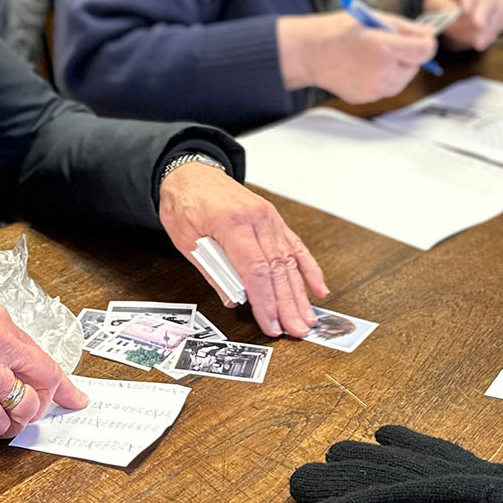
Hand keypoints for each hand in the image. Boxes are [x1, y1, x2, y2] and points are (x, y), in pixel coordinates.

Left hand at [158, 162, 328, 337]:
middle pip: (278, 268)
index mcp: (232, 222)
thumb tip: (235, 299)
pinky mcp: (273, 219)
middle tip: (297, 330)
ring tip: (308, 319)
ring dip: (300, 293)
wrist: (189, 172)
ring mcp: (269, 217)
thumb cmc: (184, 202)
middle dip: (288, 304)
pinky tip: (318, 288)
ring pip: (289, 260)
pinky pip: (295, 246)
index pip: (256, 269)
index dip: (266, 301)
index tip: (271, 324)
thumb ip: (213, 271)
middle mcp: (257, 218)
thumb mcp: (187, 240)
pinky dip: (308, 268)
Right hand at [276, 11, 435, 104]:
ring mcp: (375, 89)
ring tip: (374, 56)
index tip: (420, 39)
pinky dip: (384, 79)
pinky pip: (388, 89)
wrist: (310, 52)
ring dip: (397, 68)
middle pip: (415, 66)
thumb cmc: (337, 32)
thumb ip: (406, 27)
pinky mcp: (368, 98)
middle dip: (407, 55)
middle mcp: (382, 72)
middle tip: (386, 44)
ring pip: (404, 80)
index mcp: (385, 48)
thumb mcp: (374, 18)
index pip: (425, 50)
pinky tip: (365, 67)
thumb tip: (428, 35)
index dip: (425, 42)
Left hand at [422, 0, 502, 51]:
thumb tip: (455, 15)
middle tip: (477, 25)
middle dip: (484, 11)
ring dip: (489, 27)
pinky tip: (481, 43)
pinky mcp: (502, 11)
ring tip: (478, 42)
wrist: (455, 2)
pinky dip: (493, 33)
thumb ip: (442, 5)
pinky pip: (501, 21)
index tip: (464, 8)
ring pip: (499, 9)